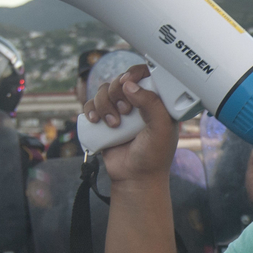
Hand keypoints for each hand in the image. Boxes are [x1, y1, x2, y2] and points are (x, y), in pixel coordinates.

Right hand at [84, 64, 177, 183]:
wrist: (134, 179)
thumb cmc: (154, 156)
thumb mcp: (162, 128)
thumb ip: (152, 103)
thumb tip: (129, 86)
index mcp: (157, 101)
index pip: (146, 75)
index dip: (135, 73)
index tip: (129, 82)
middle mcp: (138, 103)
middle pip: (120, 80)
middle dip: (117, 92)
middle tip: (125, 111)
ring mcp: (119, 111)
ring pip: (104, 91)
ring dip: (104, 104)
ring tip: (114, 124)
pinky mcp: (104, 120)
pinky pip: (91, 104)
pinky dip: (91, 109)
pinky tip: (96, 121)